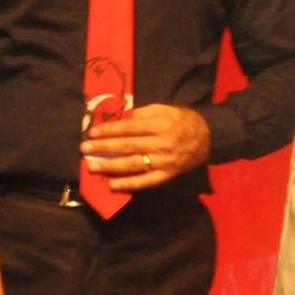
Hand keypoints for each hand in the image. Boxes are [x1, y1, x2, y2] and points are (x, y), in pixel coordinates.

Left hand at [81, 103, 210, 192]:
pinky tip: (113, 185)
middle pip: (127, 146)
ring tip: (92, 166)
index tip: (92, 133)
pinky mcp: (168, 174)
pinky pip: (147, 181)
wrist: (209, 137)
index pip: (129, 128)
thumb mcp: (165, 110)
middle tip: (85, 149)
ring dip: (110, 166)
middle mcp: (162, 143)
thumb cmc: (183, 121)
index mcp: (160, 124)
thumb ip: (142, 114)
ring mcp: (165, 161)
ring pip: (133, 165)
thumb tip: (118, 119)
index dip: (109, 130)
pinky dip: (129, 184)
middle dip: (103, 148)